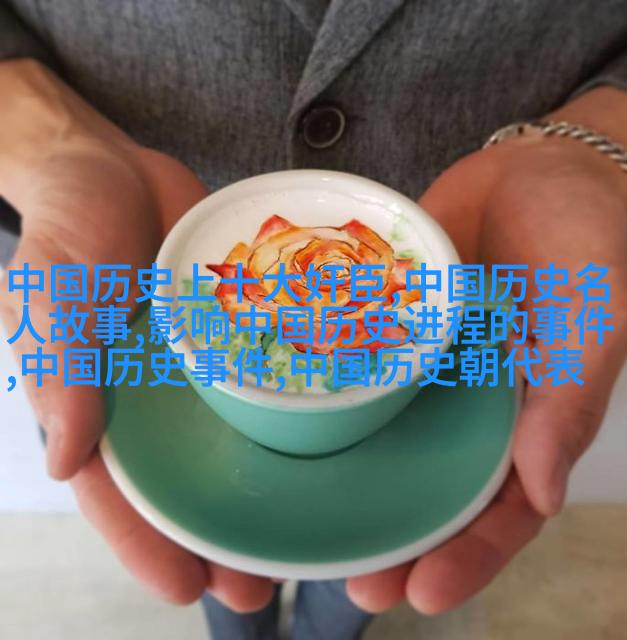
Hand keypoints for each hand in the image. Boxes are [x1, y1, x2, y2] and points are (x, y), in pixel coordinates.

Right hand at [0, 59, 273, 609]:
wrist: (113, 168)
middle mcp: (155, 395)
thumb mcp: (54, 291)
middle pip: (188, 478)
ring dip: (263, 482)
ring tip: (307, 527)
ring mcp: (200, 365)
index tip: (189, 588)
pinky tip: (328, 435)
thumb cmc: (70, 227)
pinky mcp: (237, 328)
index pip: (119, 489)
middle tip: (266, 580)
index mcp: (100, 401)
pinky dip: (288, 407)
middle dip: (221, 531)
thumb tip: (65, 457)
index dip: (148, 542)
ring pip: (232, 437)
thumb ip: (61, 368)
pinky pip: (264, 372)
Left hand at [346, 92, 626, 613]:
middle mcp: (469, 405)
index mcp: (526, 416)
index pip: (502, 506)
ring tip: (308, 525)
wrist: (529, 170)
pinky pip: (357, 373)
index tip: (418, 594)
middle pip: (434, 490)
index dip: (469, 556)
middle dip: (398, 541)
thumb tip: (543, 491)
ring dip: (355, 485)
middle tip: (351, 580)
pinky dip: (330, 405)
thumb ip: (571, 395)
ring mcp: (423, 369)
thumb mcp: (593, 309)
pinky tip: (289, 427)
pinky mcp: (387, 328)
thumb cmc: (576, 235)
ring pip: (389, 442)